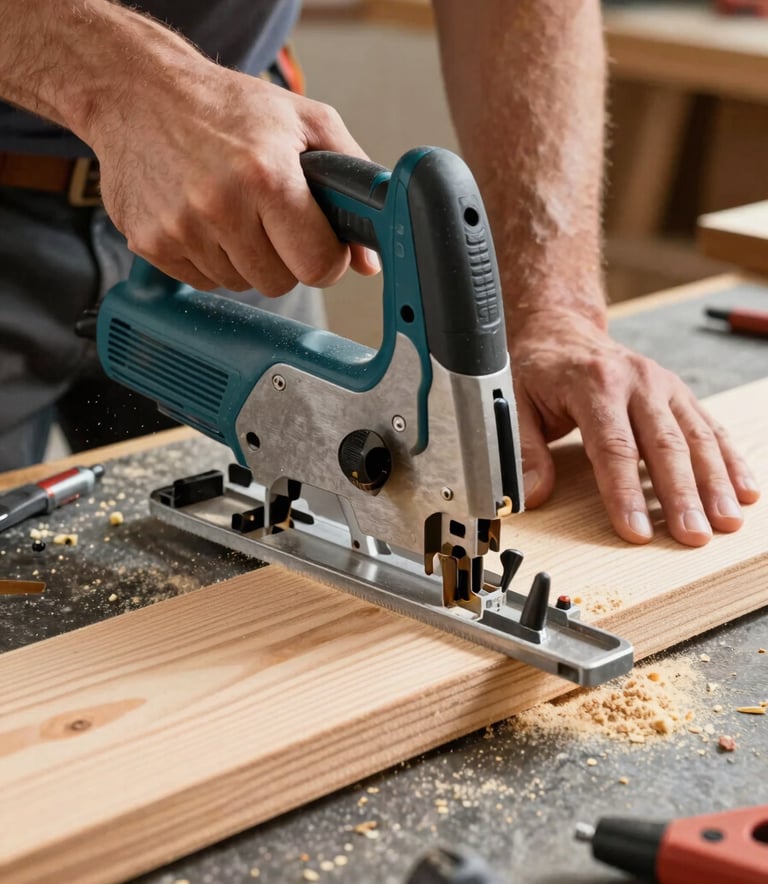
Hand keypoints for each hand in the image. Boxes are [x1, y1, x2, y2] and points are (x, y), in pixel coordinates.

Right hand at [88, 62, 379, 292]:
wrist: (136, 91)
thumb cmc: (225, 106)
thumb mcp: (305, 121)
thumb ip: (351, 180)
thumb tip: (369, 259)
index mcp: (267, 175)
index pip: (317, 265)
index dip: (325, 258)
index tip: (317, 241)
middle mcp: (220, 205)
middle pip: (279, 283)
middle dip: (284, 258)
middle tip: (269, 217)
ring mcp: (181, 229)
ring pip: (240, 284)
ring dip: (244, 258)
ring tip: (231, 209)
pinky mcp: (151, 243)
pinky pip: (202, 281)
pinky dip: (209, 258)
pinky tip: (202, 218)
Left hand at [508, 308, 759, 545]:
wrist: (562, 330)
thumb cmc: (539, 369)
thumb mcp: (513, 402)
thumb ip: (522, 449)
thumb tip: (532, 495)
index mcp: (594, 384)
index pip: (613, 446)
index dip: (625, 492)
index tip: (635, 531)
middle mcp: (637, 381)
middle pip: (664, 445)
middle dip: (682, 495)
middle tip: (693, 537)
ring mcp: (664, 385)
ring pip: (697, 437)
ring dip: (715, 482)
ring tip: (727, 522)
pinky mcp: (678, 393)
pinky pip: (710, 427)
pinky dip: (730, 459)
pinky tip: (746, 489)